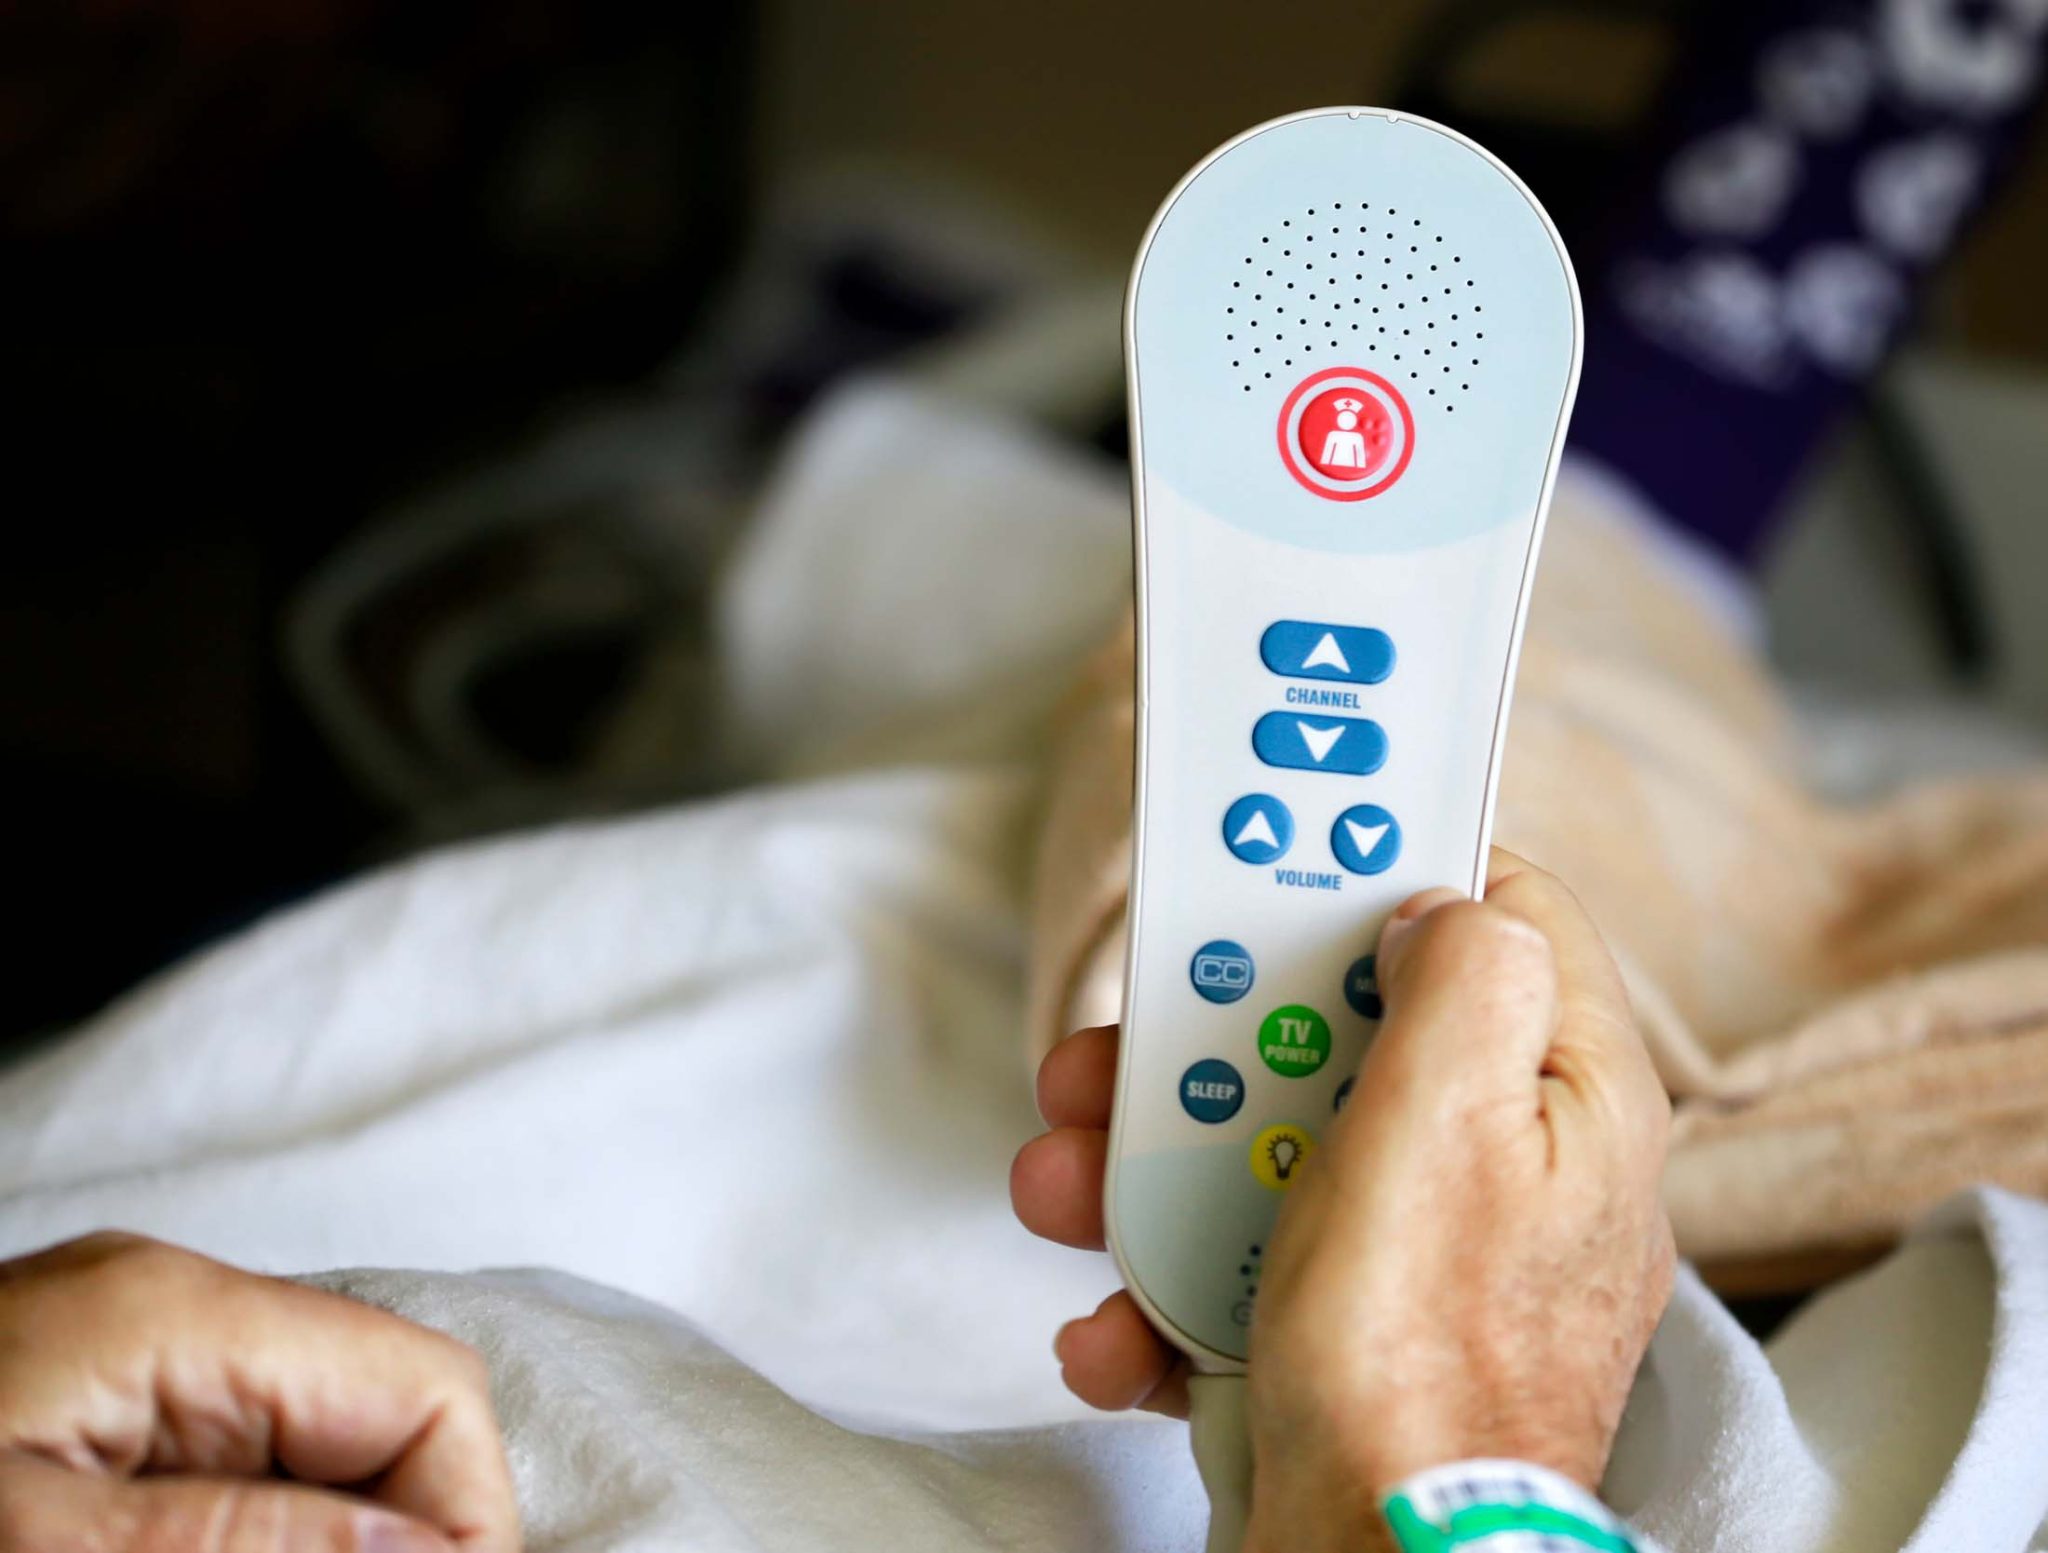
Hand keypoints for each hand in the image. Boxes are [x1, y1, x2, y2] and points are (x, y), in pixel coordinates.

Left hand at [0, 1232, 519, 1552]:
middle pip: (389, 1408)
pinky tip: (231, 1544)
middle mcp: (176, 1306)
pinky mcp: (104, 1392)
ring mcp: (139, 1345)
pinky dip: (272, 1521)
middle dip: (412, 1526)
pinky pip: (249, 1450)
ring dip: (345, 1530)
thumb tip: (430, 1552)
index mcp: (176, 1315)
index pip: (427, 1383)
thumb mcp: (41, 1542)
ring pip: (325, 1437)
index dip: (467, 1509)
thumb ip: (242, 1537)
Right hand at [1011, 850, 1673, 1551]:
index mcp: (1567, 1095)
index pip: (1496, 911)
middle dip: (1213, 1040)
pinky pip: (1252, 1260)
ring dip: (1151, 1164)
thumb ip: (1464, 977)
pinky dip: (1173, 1284)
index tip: (1279, 860)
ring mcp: (1427, 1254)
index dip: (1382, 868)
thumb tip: (1443, 901)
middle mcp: (1509, 1166)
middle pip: (1347, 1034)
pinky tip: (1125, 1322)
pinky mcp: (1354, 1330)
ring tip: (1070, 1188)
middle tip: (1126, 1051)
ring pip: (1274, 1146)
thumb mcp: (1447, 1125)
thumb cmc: (1420, 1365)